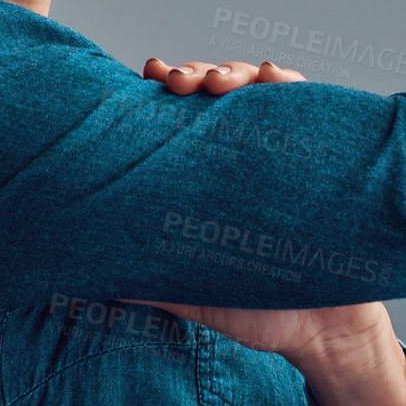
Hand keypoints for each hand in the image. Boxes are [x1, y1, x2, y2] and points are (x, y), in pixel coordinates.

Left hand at [128, 56, 388, 365]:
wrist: (320, 333)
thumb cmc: (254, 306)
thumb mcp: (188, 289)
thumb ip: (142, 277)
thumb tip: (81, 278)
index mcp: (207, 175)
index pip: (180, 117)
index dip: (163, 89)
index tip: (148, 75)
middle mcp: (243, 154)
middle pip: (216, 92)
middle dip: (195, 74)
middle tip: (177, 81)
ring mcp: (283, 151)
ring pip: (258, 89)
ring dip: (236, 72)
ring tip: (219, 80)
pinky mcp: (323, 156)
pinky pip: (309, 106)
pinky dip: (290, 84)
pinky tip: (272, 76)